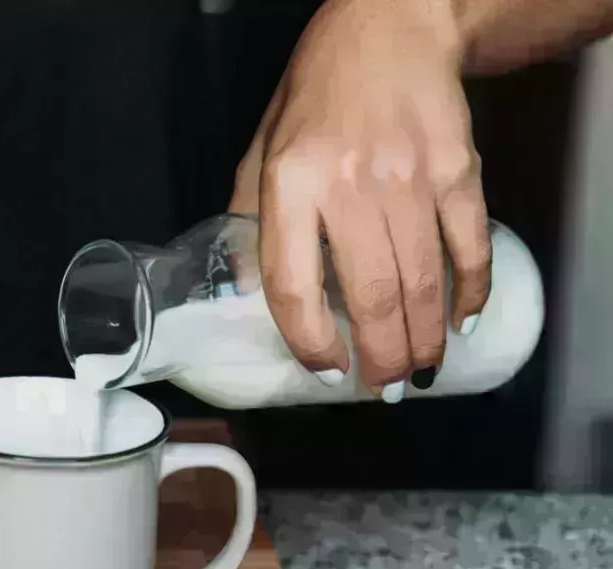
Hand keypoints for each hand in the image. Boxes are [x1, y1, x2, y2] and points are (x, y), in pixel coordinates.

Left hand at [229, 0, 490, 401]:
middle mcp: (349, 185)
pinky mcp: (458, 170)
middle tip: (383, 386)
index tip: (325, 368)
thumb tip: (244, 289)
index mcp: (289, 183)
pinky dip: (470, 291)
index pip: (293, 284)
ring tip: (419, 371)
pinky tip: (461, 322)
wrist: (390, 28)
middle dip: (380, 356)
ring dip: (423, 339)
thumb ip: (249, 217)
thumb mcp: (261, 148)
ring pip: (423, 282)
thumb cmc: (316, 93)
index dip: (309, 340)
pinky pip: (469, 246)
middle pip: (370, 295)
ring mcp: (411, 179)